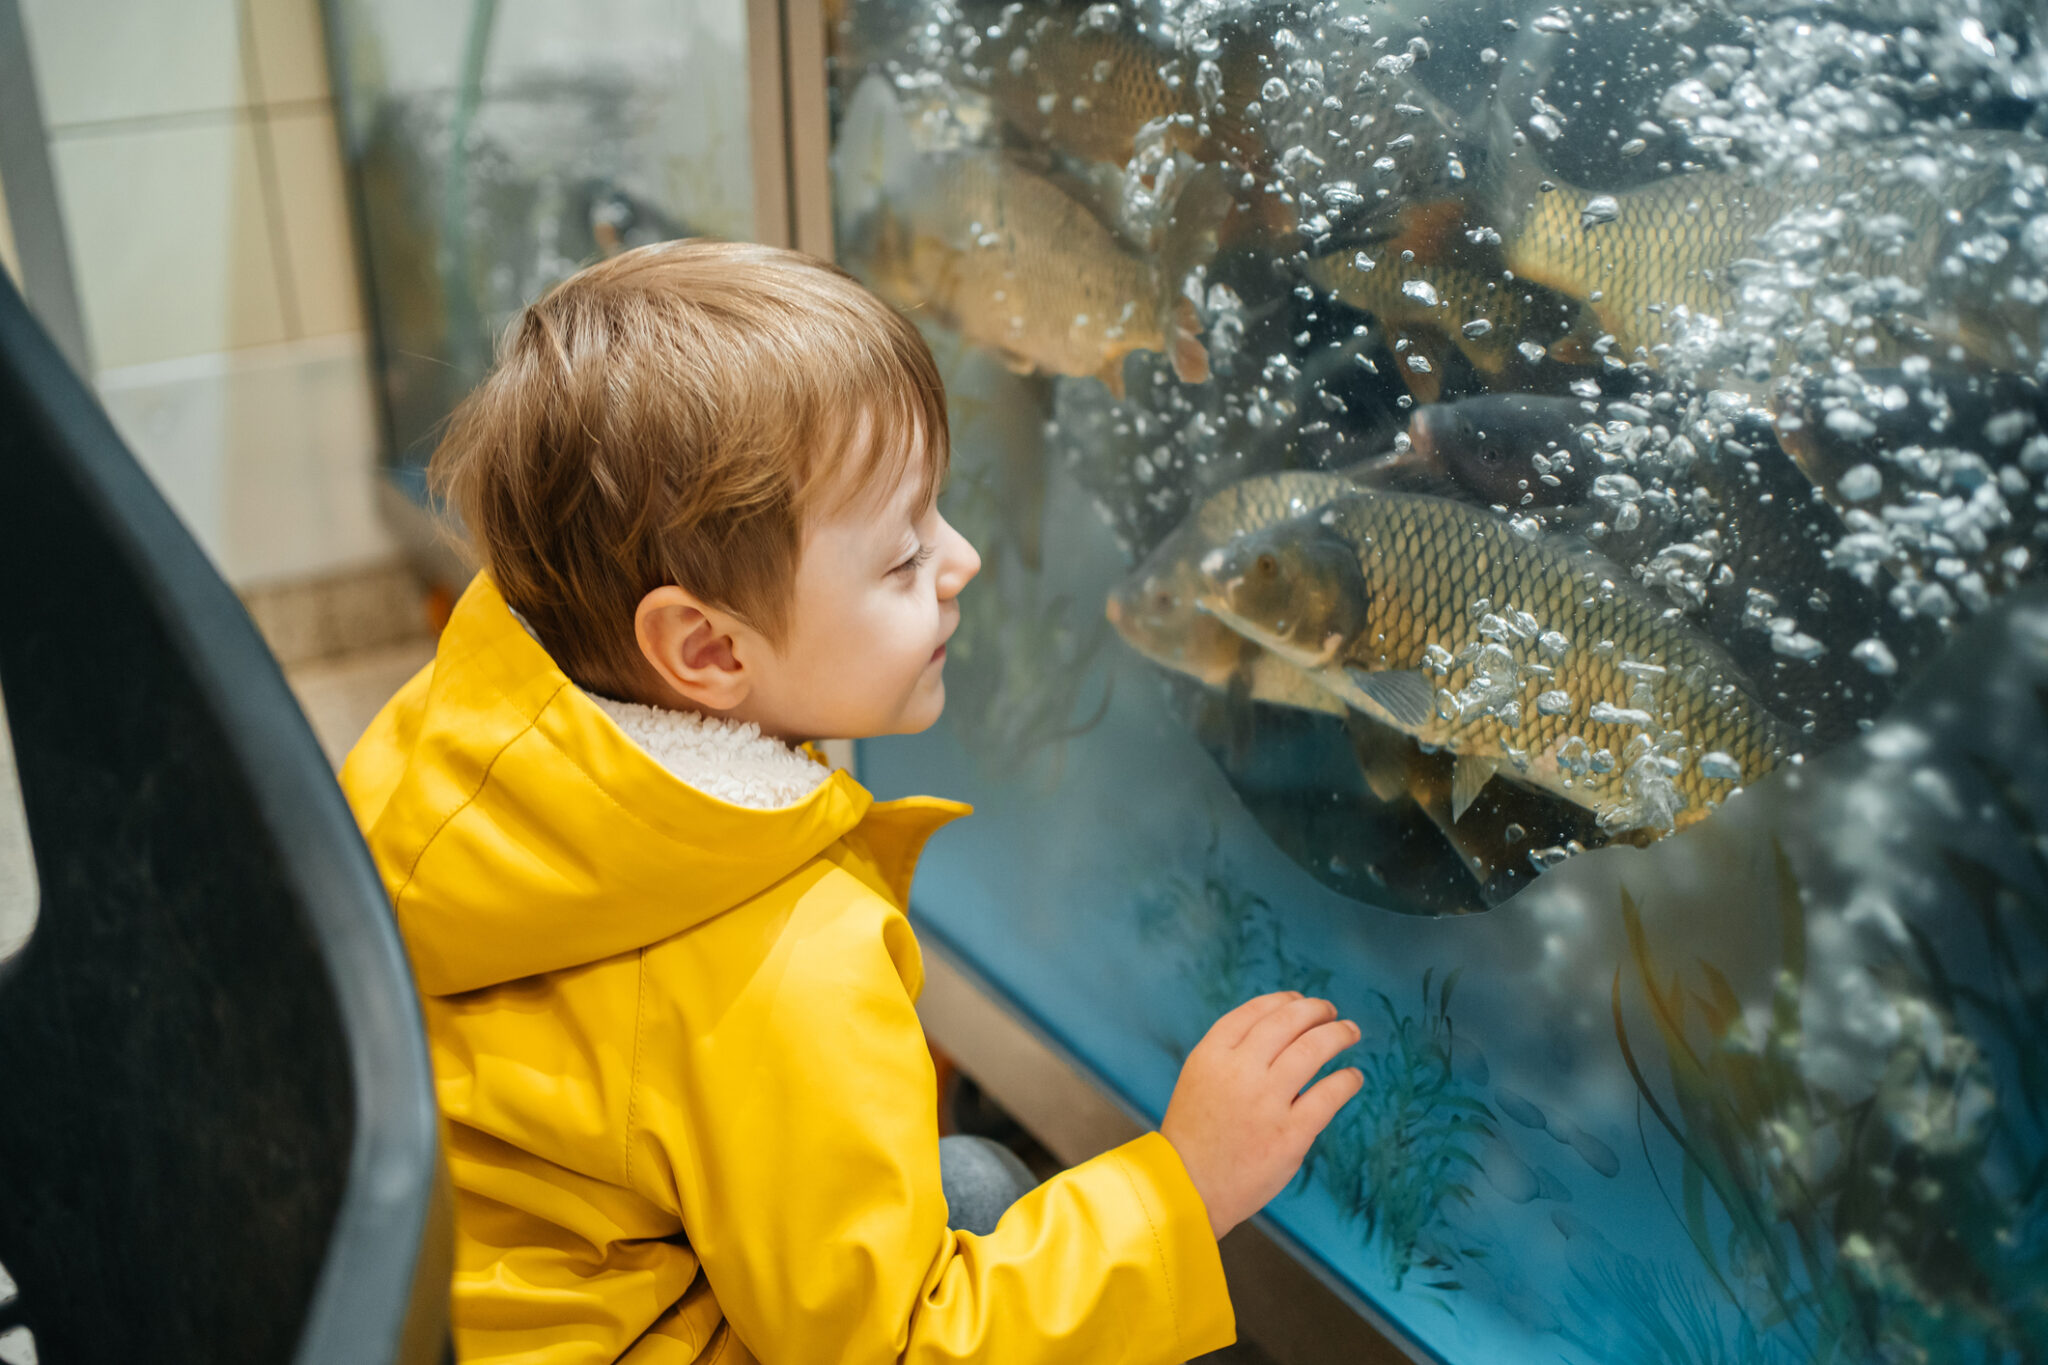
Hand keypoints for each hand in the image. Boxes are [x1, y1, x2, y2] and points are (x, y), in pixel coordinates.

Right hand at [1159, 991, 1363, 1239]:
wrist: (1188, 1188)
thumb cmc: (1196, 1135)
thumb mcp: (1199, 1079)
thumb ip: (1232, 1054)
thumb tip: (1284, 1031)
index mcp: (1212, 1055)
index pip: (1255, 1011)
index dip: (1284, 1001)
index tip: (1300, 1001)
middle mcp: (1239, 1071)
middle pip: (1288, 1021)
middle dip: (1316, 1010)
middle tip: (1331, 1013)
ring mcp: (1266, 1102)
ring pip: (1313, 1048)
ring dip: (1338, 1035)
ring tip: (1349, 1032)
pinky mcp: (1290, 1134)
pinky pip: (1329, 1094)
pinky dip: (1346, 1080)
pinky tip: (1352, 1077)